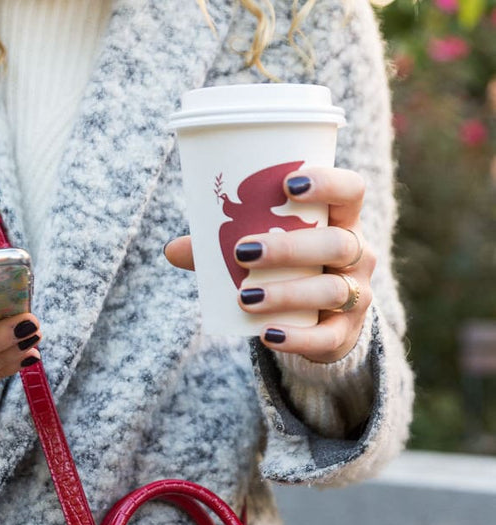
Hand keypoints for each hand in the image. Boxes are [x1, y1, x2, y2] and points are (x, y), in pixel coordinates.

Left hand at [164, 166, 374, 362]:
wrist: (323, 323)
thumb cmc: (293, 271)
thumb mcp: (269, 253)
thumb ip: (224, 248)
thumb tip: (171, 249)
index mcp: (342, 221)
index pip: (351, 191)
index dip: (328, 183)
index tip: (288, 184)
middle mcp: (358, 254)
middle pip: (337, 243)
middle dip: (290, 247)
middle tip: (243, 252)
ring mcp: (357, 295)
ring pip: (331, 290)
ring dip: (286, 293)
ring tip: (245, 297)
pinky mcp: (345, 332)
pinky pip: (325, 336)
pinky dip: (296, 337)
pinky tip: (266, 334)